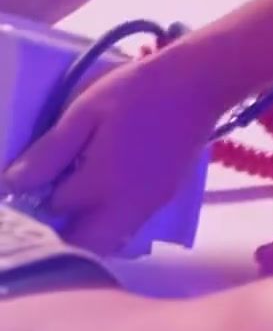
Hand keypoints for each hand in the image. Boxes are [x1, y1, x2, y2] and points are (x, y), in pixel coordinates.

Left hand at [1, 48, 228, 255]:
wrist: (197, 88)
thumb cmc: (136, 93)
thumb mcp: (84, 112)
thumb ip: (50, 152)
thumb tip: (13, 183)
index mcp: (102, 182)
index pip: (55, 209)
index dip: (32, 201)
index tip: (18, 188)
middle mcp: (128, 204)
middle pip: (87, 243)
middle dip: (61, 233)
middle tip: (42, 204)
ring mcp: (150, 204)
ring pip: (111, 240)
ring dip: (86, 231)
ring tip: (68, 200)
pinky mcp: (165, 198)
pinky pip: (129, 225)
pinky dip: (108, 221)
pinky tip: (101, 192)